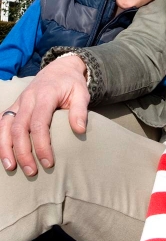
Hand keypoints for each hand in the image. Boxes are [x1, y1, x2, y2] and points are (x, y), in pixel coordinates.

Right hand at [0, 55, 88, 175]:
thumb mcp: (82, 93)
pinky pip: (2, 122)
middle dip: (23, 152)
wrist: (60, 68)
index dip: (41, 145)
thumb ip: (80, 110)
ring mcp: (19, 102)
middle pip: (19, 128)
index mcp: (45, 95)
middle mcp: (28, 98)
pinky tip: (3, 154)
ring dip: (5, 148)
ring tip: (11, 167)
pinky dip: (0, 138)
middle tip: (32, 172)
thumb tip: (80, 130)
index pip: (39, 124)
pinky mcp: (14, 106)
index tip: (48, 163)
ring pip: (5, 126)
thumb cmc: (71, 84)